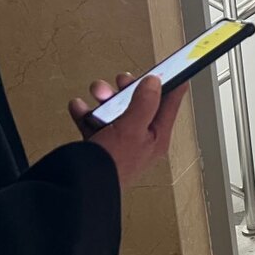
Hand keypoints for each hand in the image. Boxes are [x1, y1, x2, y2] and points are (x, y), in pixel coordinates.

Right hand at [68, 74, 188, 185]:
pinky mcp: (98, 143)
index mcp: (157, 136)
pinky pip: (93, 121)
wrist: (79, 190)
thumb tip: (155, 82)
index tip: (175, 65)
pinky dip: (86, 112)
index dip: (172, 82)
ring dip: (104, 98)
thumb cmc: (110, 168)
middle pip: (139, 102)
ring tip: (96, 95)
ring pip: (115, 109)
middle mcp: (140, 137)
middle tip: (119, 81)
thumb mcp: (132, 129)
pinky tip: (79, 107)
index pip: (171, 103)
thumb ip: (144, 104)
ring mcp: (119, 140)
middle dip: (127, 88)